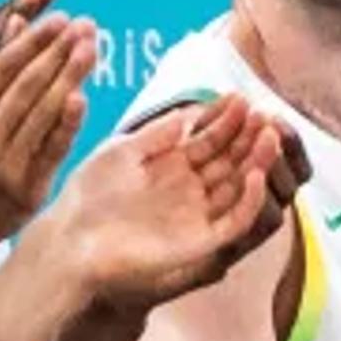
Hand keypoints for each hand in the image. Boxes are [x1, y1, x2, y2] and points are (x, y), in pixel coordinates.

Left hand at [56, 98, 284, 312]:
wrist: (70, 240)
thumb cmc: (88, 196)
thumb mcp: (122, 152)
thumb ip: (157, 133)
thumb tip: (188, 111)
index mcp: (172, 168)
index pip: (210, 140)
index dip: (226, 120)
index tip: (241, 97)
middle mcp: (190, 191)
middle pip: (231, 160)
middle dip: (250, 136)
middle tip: (266, 113)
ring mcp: (198, 216)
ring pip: (240, 187)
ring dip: (258, 161)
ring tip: (270, 134)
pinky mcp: (201, 243)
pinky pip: (235, 222)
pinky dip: (250, 201)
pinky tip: (255, 174)